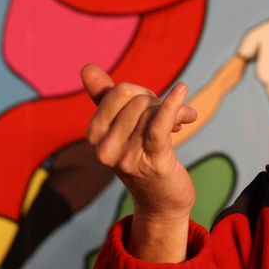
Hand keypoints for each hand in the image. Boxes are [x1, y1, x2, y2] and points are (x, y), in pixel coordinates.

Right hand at [81, 64, 197, 223]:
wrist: (162, 200)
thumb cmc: (142, 157)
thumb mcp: (122, 127)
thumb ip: (105, 97)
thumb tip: (86, 68)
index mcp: (93, 135)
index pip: (121, 92)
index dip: (142, 95)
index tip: (152, 110)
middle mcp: (104, 148)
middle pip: (138, 99)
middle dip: (158, 103)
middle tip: (168, 119)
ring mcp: (127, 156)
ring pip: (153, 110)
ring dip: (175, 111)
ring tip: (180, 123)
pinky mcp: (153, 160)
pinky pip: (160, 124)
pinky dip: (172, 105)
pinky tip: (182, 90)